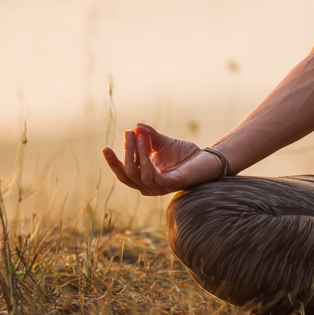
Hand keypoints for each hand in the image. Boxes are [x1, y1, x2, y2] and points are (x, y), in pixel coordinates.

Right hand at [102, 123, 222, 195]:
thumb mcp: (163, 142)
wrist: (208, 159)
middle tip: (127, 133)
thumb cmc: (185, 153)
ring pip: (138, 174)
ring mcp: (159, 188)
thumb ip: (149, 136)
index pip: (124, 173)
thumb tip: (135, 126)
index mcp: (144, 178)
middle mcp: (149, 186)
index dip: (114, 162)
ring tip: (137, 136)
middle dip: (125, 153)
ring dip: (135, 153)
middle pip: (127, 174)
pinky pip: (151, 176)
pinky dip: (146, 161)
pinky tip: (146, 146)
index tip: (105, 148)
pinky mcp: (170, 185)